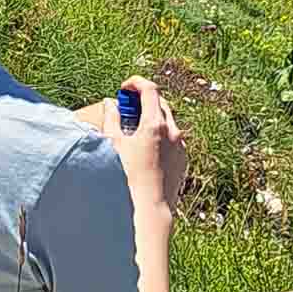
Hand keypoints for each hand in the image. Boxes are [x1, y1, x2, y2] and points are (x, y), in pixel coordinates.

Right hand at [111, 76, 188, 214]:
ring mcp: (180, 146)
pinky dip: (159, 134)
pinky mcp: (183, 159)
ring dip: (151, 117)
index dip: (135, 82)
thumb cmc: (129, 177)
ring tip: (134, 129)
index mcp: (155, 124)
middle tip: (126, 107)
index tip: (124, 88)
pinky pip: (172, 138)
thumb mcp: (114, 144)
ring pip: (167, 121)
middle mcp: (173, 132)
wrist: (151, 209)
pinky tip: (145, 148)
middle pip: (160, 102)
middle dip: (143, 100)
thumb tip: (109, 103)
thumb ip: (111, 118)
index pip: (150, 89)